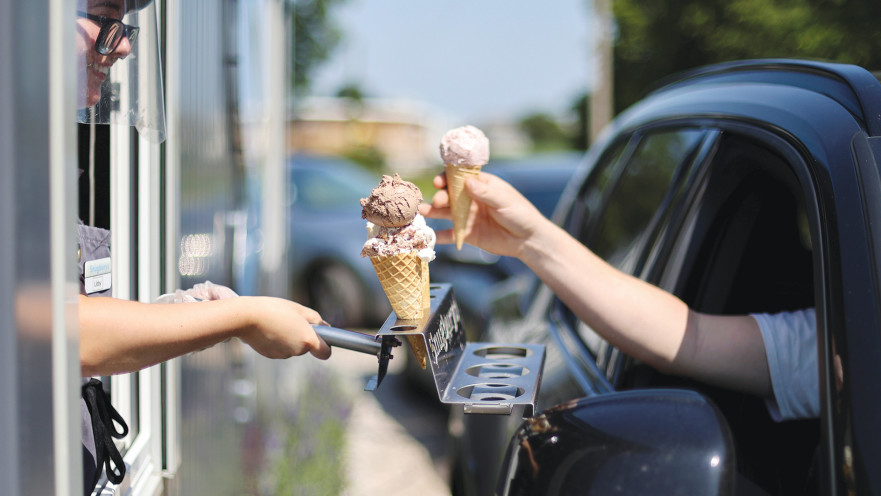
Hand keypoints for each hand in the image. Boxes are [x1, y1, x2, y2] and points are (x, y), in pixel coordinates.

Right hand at [238, 297, 331, 359]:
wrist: (246, 317)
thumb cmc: (273, 309)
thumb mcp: (299, 309)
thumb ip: (316, 319)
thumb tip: (326, 327)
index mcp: (307, 339)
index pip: (325, 352)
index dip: (326, 346)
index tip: (322, 339)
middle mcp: (297, 351)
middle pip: (306, 346)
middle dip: (302, 336)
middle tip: (292, 320)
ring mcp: (283, 355)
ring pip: (293, 347)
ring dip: (289, 338)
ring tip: (278, 322)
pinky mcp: (271, 355)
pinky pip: (280, 349)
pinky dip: (278, 341)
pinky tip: (270, 329)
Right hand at [419, 172, 547, 258]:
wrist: (528, 240)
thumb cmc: (520, 214)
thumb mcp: (505, 201)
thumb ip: (485, 193)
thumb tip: (467, 182)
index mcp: (481, 185)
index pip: (460, 177)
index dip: (447, 178)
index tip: (439, 182)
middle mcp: (471, 199)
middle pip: (450, 195)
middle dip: (441, 196)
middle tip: (438, 201)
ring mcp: (468, 216)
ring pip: (446, 213)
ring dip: (433, 211)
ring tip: (422, 212)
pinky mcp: (468, 234)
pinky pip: (450, 234)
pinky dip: (439, 235)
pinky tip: (428, 235)